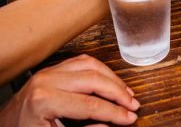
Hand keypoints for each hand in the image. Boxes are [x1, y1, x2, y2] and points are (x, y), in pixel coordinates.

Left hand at [0, 55, 138, 126]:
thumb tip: (109, 125)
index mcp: (44, 101)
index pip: (90, 104)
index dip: (114, 112)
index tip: (130, 118)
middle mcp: (46, 81)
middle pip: (94, 80)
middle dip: (118, 93)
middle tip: (133, 104)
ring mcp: (48, 72)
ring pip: (91, 65)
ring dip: (112, 79)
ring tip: (126, 93)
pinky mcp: (51, 70)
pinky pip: (82, 62)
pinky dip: (100, 70)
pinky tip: (110, 81)